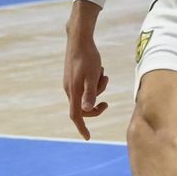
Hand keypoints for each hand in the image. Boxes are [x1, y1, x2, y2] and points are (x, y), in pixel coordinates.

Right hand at [63, 11, 109, 139]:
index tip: (88, 137)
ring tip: (103, 74)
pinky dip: (94, 80)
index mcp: (73, 91)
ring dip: (98, 88)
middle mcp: (69, 89)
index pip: (76, 115)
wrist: (79, 38)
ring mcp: (70, 82)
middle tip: (107, 102)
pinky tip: (99, 68)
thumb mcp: (93, 75)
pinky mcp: (73, 75)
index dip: (82, 127)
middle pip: (83, 106)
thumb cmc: (87, 57)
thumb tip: (87, 110)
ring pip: (86, 94)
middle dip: (96, 104)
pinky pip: (86, 84)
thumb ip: (90, 93)